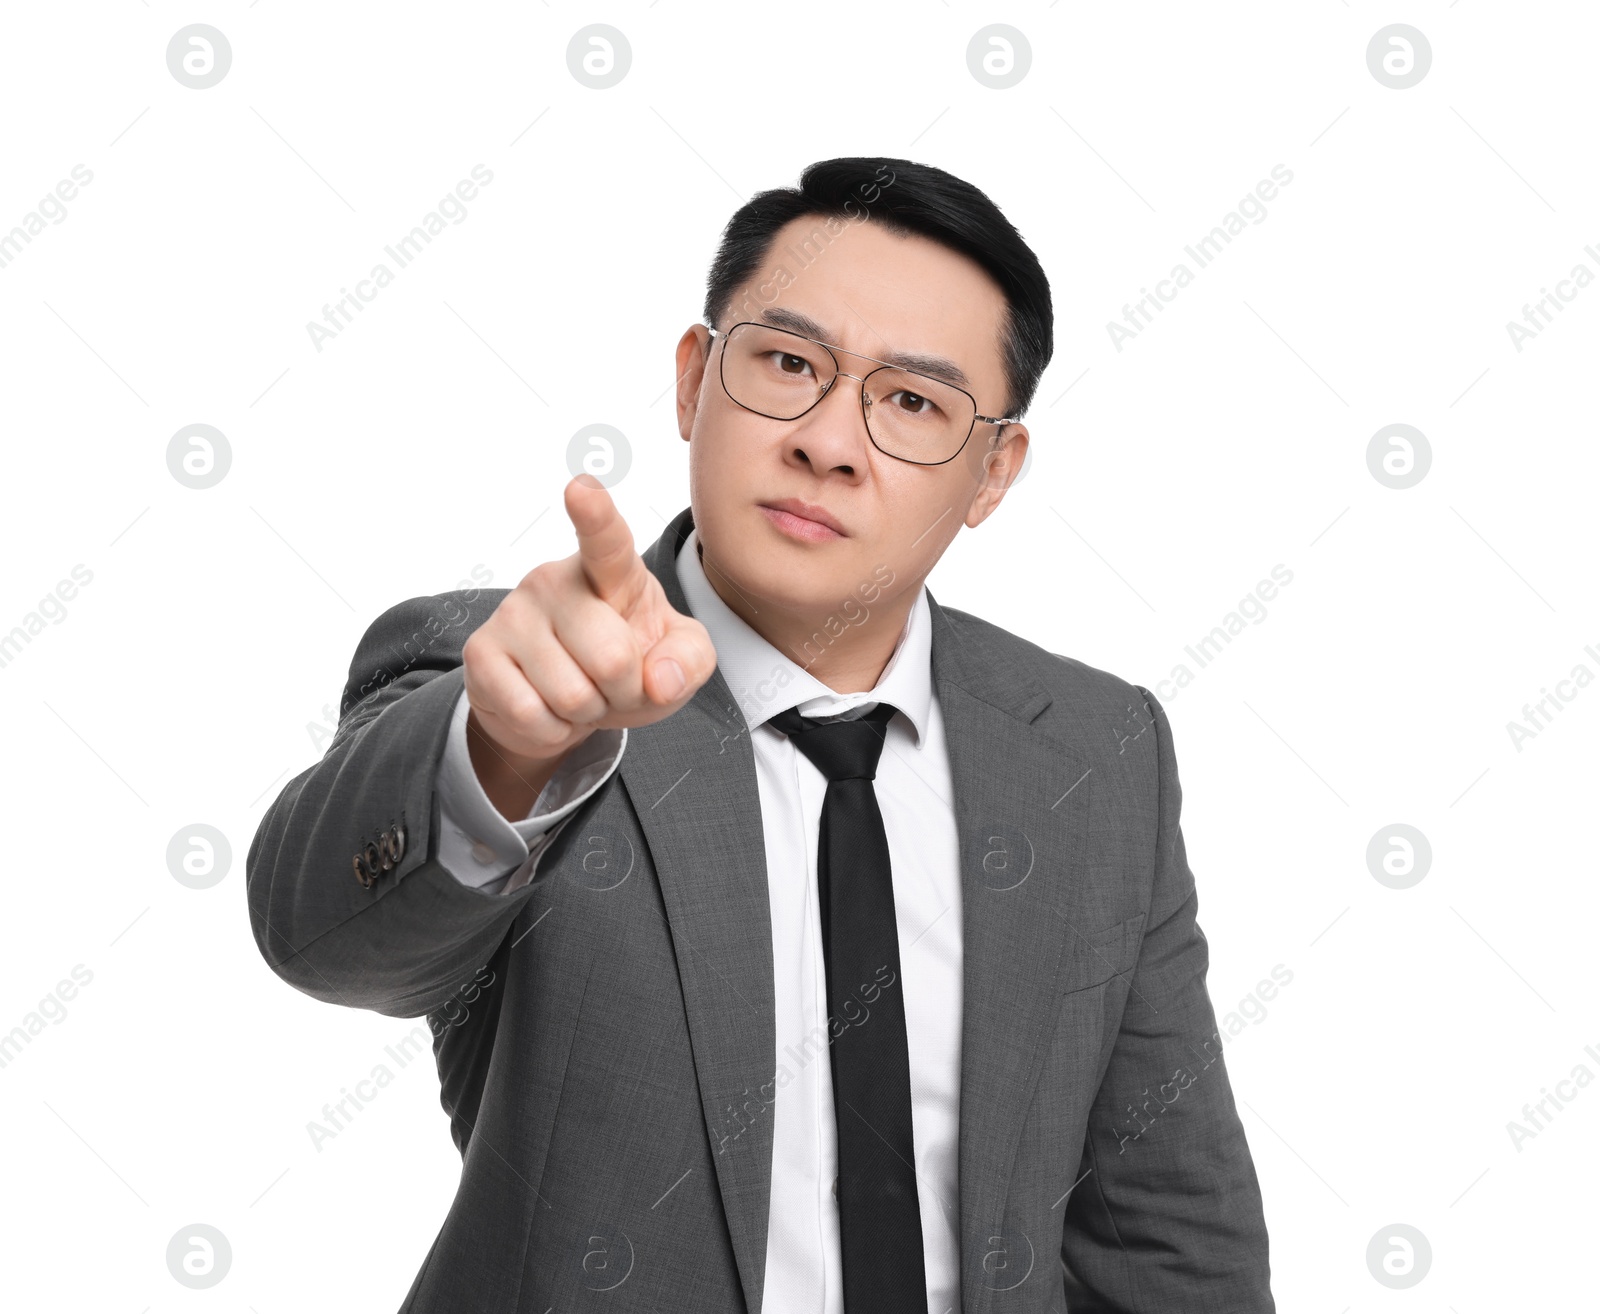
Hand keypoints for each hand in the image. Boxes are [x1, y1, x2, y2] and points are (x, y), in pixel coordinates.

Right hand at [463, 475, 716, 790]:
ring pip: (572, 695)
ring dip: (587, 712)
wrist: (563, 701)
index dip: (594, 514)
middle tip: (612, 683)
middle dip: (624, 691)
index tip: (581, 489)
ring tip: (579, 692)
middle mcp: (555, 580)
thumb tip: (660, 680)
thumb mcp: (676, 660)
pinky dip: (552, 729)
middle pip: (611, 658)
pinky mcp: (480, 653)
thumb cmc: (626, 663)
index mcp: (611, 570)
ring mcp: (513, 614)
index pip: (606, 538)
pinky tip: (547, 707)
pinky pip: (530, 714)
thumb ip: (690, 660)